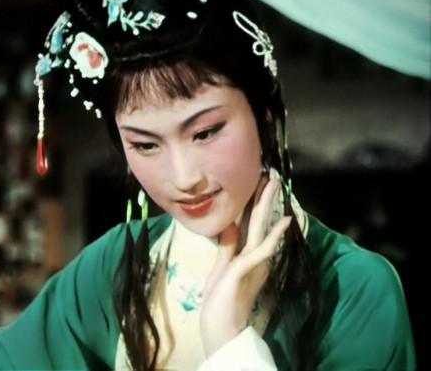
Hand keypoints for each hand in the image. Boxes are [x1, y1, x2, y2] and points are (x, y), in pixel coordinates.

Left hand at [199, 177, 291, 357]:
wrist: (220, 329)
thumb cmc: (220, 301)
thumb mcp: (221, 268)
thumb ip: (227, 246)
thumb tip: (230, 223)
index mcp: (246, 254)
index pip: (250, 223)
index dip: (253, 202)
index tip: (256, 182)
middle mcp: (254, 256)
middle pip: (259, 221)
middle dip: (264, 197)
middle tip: (270, 174)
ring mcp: (253, 263)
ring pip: (262, 228)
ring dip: (268, 205)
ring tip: (274, 184)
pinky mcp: (249, 271)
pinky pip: (263, 250)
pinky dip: (274, 235)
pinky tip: (284, 221)